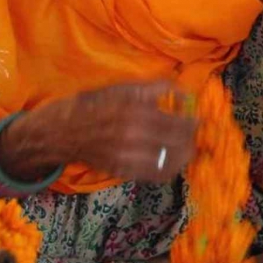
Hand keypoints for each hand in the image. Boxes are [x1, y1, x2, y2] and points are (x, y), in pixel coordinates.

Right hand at [5, 81, 197, 183]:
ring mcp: (129, 155)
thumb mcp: (123, 87)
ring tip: (189, 147)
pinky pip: (157, 174)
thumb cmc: (94, 104)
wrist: (62, 132)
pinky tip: (174, 160)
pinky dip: (171, 168)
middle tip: (196, 133)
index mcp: (136, 110)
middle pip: (179, 142)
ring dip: (185, 154)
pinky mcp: (125, 170)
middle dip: (192, 138)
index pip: (179, 121)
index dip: (195, 122)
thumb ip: (155, 88)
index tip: (200, 118)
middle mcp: (134, 134)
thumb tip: (185, 91)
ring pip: (171, 161)